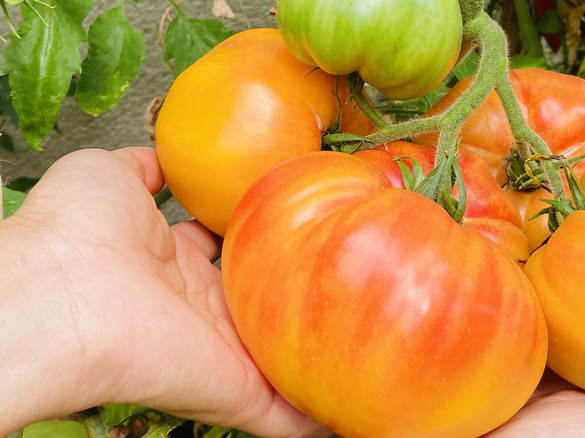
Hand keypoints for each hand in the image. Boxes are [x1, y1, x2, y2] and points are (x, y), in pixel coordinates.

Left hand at [0, 147, 327, 437]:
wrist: (63, 295)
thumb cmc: (74, 232)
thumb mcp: (109, 176)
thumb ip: (145, 167)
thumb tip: (164, 158)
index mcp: (171, 263)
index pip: (226, 255)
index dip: (258, 240)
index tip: (296, 225)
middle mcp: (197, 309)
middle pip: (258, 304)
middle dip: (294, 293)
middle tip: (344, 277)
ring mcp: (217, 353)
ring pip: (277, 359)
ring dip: (316, 356)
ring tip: (365, 341)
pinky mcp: (233, 390)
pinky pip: (285, 417)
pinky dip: (318, 419)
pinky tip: (353, 408)